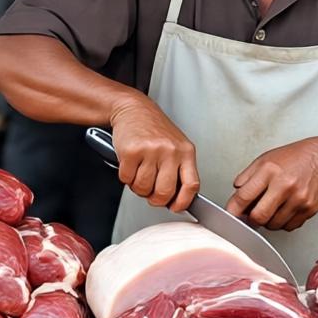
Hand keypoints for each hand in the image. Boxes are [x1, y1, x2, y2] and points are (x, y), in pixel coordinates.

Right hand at [109, 94, 200, 210]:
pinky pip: (127, 179)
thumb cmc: (154, 130)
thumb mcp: (175, 146)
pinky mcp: (131, 151)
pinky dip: (125, 177)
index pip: (192, 185)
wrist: (134, 109)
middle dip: (155, 199)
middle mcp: (170, 151)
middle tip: (150, 192)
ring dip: (138, 187)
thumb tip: (177, 199)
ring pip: (143, 188)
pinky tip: (130, 165)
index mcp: (185, 152)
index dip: (183, 202)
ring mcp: (151, 151)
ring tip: (139, 173)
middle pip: (165, 192)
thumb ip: (179, 170)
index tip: (175, 208)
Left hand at [226, 138, 317, 230]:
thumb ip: (246, 177)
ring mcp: (299, 199)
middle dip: (251, 219)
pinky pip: (289, 227)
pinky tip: (284, 209)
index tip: (230, 215)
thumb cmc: (293, 158)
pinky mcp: (309, 209)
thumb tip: (235, 196)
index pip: (244, 196)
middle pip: (259, 217)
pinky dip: (283, 222)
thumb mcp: (264, 159)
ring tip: (272, 207)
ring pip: (273, 225)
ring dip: (268, 221)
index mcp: (270, 170)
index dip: (233, 209)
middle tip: (251, 214)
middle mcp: (285, 185)